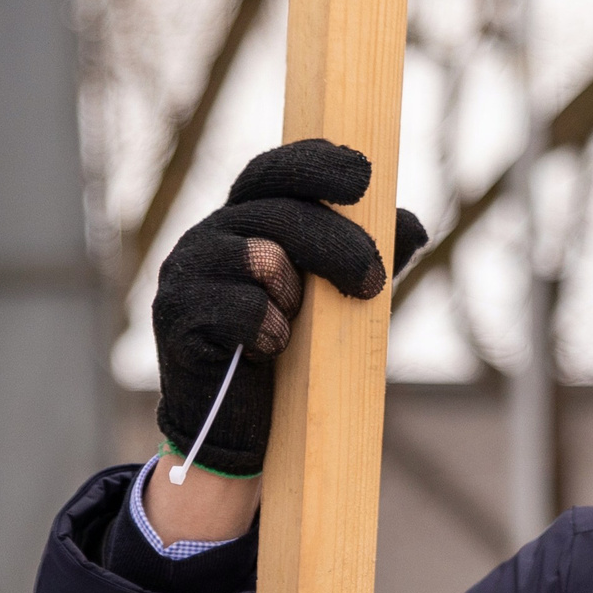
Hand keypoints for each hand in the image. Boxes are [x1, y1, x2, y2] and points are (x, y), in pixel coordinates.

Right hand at [152, 139, 429, 477]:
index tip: (364, 175)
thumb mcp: (337, 299)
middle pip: (283, 213)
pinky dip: (270, 334)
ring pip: (263, 257)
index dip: (317, 164)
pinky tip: (269, 352)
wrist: (243, 429)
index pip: (277, 170)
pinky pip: (244, 309)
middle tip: (373, 284)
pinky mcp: (176, 316)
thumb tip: (415, 227)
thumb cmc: (292, 354)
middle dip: (340, 244)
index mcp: (246, 218)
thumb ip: (370, 258)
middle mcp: (209, 233)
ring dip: (296, 297)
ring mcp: (186, 271)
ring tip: (292, 325)